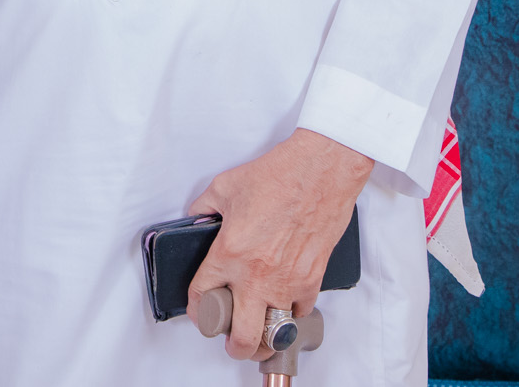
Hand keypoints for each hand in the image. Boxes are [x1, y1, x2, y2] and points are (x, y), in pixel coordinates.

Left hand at [186, 128, 371, 360]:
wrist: (320, 170)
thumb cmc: (278, 175)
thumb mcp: (224, 187)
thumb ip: (204, 208)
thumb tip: (197, 220)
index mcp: (230, 253)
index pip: (203, 296)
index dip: (198, 310)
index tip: (201, 311)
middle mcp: (257, 275)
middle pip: (244, 336)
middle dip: (235, 347)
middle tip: (233, 342)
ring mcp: (288, 281)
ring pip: (276, 332)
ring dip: (267, 336)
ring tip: (260, 332)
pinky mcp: (313, 279)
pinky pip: (300, 312)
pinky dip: (292, 312)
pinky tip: (285, 304)